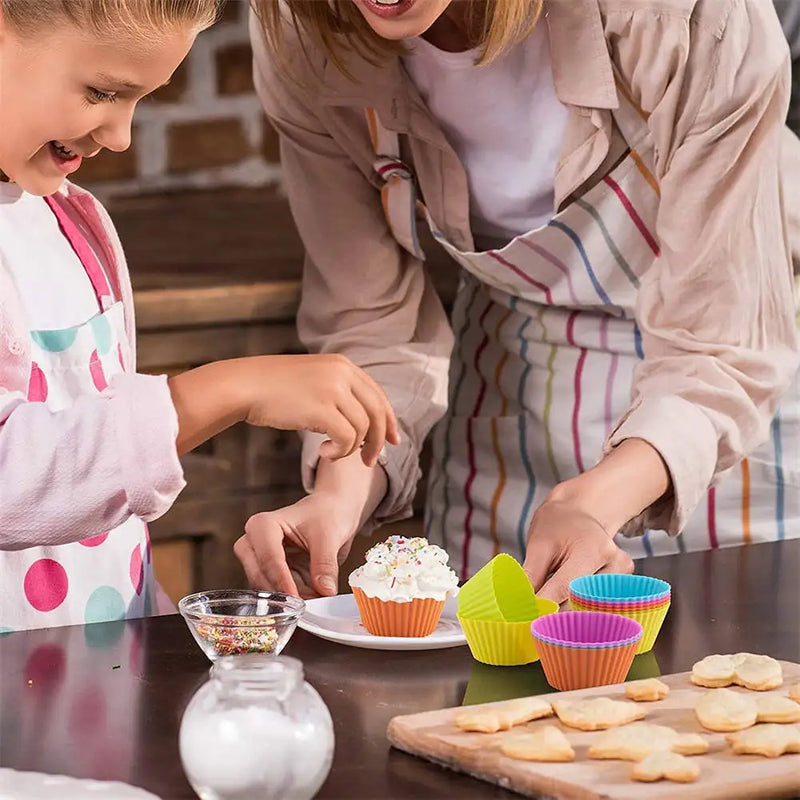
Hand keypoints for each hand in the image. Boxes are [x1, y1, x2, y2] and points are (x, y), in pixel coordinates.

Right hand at [234, 491, 359, 598]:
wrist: (332, 510)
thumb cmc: (326, 513)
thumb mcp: (329, 536)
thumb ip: (325, 564)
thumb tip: (324, 590)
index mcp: (262, 525)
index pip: (269, 559)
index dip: (283, 582)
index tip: (298, 601)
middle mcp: (253, 543)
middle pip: (261, 577)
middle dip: (285, 593)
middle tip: (308, 605)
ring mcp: (259, 559)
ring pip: (267, 588)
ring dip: (290, 598)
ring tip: (314, 600)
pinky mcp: (270, 572)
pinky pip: (278, 592)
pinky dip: (294, 597)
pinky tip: (311, 598)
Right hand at [241, 354, 399, 466]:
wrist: (244, 386)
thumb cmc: (272, 388)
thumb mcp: (312, 380)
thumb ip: (336, 392)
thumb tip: (358, 420)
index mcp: (342, 365)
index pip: (377, 394)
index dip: (389, 420)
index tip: (392, 440)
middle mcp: (343, 373)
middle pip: (377, 412)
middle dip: (379, 440)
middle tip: (371, 461)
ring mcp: (334, 389)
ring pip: (363, 428)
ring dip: (352, 449)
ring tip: (333, 454)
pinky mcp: (323, 409)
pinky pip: (347, 438)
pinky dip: (340, 452)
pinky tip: (325, 453)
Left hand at [522, 499, 633, 604]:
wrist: (580, 515)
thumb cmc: (559, 525)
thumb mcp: (539, 544)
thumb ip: (531, 576)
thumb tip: (520, 603)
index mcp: (594, 549)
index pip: (566, 587)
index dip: (543, 603)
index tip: (524, 615)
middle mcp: (616, 565)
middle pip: (581, 603)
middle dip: (553, 613)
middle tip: (530, 616)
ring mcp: (622, 579)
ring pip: (589, 610)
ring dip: (565, 615)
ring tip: (544, 611)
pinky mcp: (623, 590)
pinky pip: (596, 609)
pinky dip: (575, 612)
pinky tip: (561, 608)